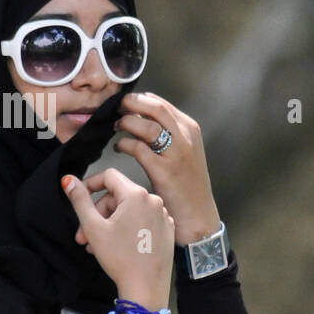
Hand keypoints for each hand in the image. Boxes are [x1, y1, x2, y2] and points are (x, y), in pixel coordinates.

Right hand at [61, 168, 173, 311]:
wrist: (146, 288)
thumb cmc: (120, 258)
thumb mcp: (93, 227)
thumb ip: (79, 200)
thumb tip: (69, 180)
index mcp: (137, 195)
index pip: (109, 176)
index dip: (91, 184)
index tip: (79, 197)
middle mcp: (154, 201)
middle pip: (118, 196)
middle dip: (98, 213)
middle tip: (83, 235)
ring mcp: (163, 215)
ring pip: (129, 210)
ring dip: (109, 224)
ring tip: (95, 245)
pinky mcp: (167, 230)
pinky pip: (143, 221)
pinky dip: (127, 229)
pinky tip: (117, 246)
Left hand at [113, 91, 220, 244]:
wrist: (197, 214)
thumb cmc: (187, 185)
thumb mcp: (185, 152)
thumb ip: (168, 133)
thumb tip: (140, 117)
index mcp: (190, 129)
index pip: (161, 103)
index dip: (139, 100)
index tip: (126, 104)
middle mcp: (185, 138)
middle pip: (154, 108)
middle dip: (131, 104)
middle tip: (117, 109)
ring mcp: (176, 154)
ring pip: (145, 126)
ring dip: (126, 123)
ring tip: (116, 127)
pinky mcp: (164, 170)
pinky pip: (137, 148)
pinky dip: (124, 144)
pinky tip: (119, 148)